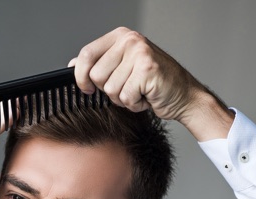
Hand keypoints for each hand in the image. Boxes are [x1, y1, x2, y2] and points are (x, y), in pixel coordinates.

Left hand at [70, 27, 233, 139]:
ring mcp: (139, 53)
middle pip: (96, 75)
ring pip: (110, 89)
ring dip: (123, 99)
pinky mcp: (147, 70)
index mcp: (121, 37)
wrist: (184, 96)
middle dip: (109, 91)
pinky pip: (125, 97)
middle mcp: (130, 40)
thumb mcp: (121, 69)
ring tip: (139, 91)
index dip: (80, 76)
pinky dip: (135, 104)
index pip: (86, 54)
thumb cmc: (152, 85)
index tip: (86, 89)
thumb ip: (99, 65)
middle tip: (128, 87)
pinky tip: (147, 96)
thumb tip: (71, 65)